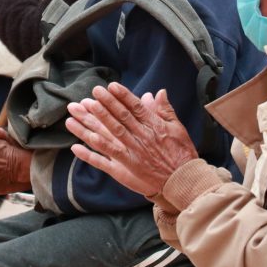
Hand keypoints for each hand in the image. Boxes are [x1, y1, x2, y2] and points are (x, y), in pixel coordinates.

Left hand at [66, 83, 197, 197]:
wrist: (184, 180)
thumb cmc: (182, 153)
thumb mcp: (178, 128)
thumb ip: (165, 110)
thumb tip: (159, 92)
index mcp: (154, 126)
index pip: (135, 107)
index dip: (122, 96)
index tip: (111, 86)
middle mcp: (142, 136)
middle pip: (120, 117)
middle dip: (106, 103)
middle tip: (94, 92)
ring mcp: (134, 151)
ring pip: (112, 133)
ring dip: (96, 121)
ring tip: (83, 110)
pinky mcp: (128, 166)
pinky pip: (109, 156)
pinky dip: (96, 149)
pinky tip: (83, 141)